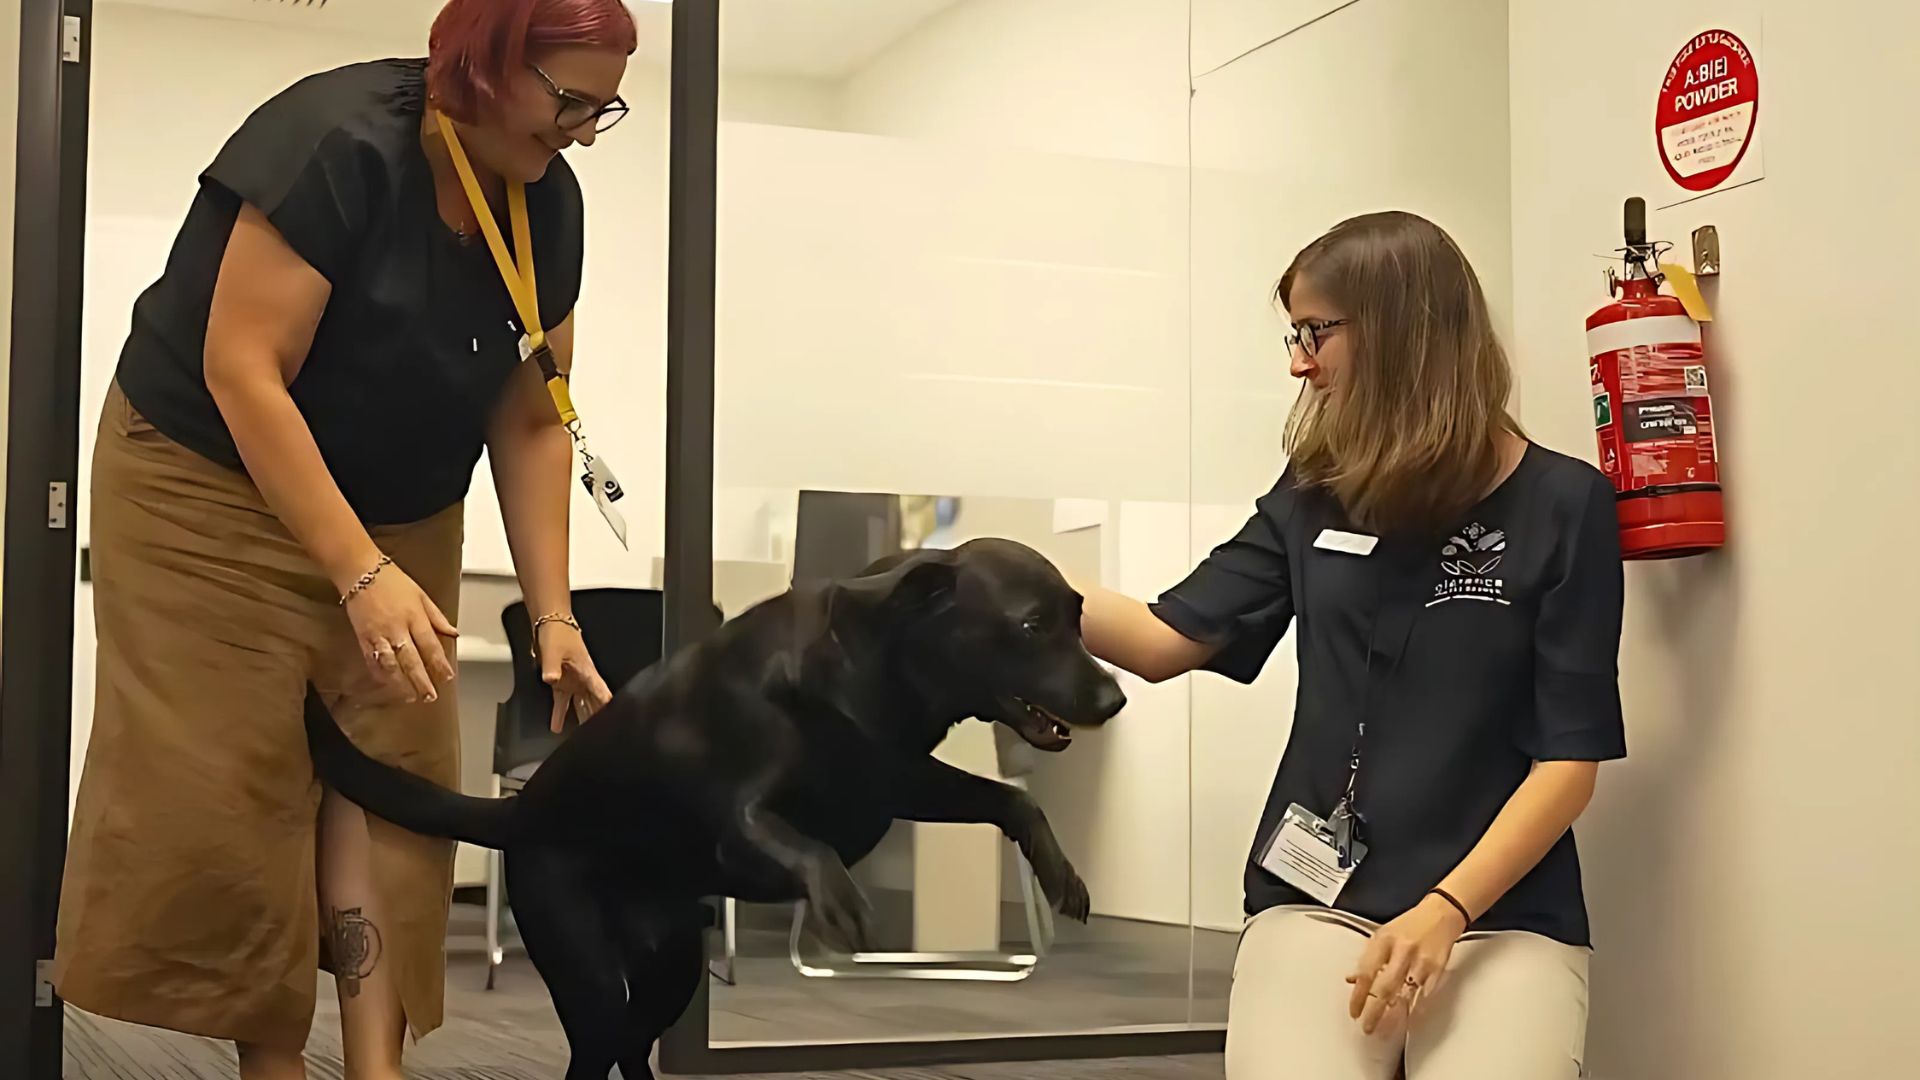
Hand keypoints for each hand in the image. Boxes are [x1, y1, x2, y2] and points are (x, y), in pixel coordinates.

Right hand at [341, 560, 457, 703]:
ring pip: (391, 664)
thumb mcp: (421, 594)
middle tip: (430, 696)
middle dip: (421, 681)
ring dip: (401, 683)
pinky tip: (387, 683)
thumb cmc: (391, 579)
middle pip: (412, 660)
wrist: (360, 570)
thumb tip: (453, 632)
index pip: (431, 645)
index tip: (448, 678)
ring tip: (410, 696)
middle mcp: (398, 628)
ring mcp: (379, 634)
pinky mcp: (362, 637)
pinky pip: (372, 660)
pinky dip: (380, 674)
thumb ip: (437, 617)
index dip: (439, 664)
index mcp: (415, 616)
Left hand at [536, 620, 613, 731]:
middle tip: (602, 736)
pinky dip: (560, 715)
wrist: (549, 623)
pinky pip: (563, 703)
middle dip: (598, 719)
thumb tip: (551, 678)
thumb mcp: (554, 650)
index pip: (601, 693)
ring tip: (583, 739)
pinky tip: (557, 727)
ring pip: (581, 706)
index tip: (614, 721)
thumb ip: (552, 666)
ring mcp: (573, 682)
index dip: (608, 707)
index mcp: (587, 672)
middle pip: (594, 704)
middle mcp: (583, 680)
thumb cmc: (558, 633)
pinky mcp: (562, 682)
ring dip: (582, 720)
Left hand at [1346, 892, 1467, 1034]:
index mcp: (1384, 939)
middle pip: (1385, 987)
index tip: (1354, 1012)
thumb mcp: (1383, 934)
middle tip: (1367, 1028)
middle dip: (1374, 1012)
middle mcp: (1402, 949)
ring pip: (1405, 994)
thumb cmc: (1411, 925)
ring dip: (1394, 1015)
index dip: (1358, 996)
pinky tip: (1407, 1018)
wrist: (1441, 913)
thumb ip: (1368, 958)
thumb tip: (1351, 980)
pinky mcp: (1438, 969)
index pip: (1366, 973)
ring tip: (1385, 1030)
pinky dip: (1414, 1007)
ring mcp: (1421, 960)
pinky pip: (1424, 994)